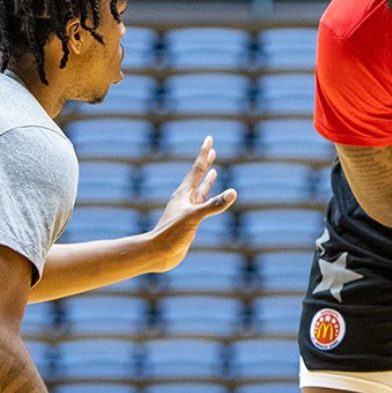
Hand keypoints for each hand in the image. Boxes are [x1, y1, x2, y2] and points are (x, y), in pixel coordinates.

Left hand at [148, 136, 237, 272]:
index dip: (204, 153)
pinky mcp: (189, 222)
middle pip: (198, 177)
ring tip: (214, 172)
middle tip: (212, 150)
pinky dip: (208, 200)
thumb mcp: (194, 217)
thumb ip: (213, 205)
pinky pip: (201, 206)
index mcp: (184, 193)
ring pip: (200, 191)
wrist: (158, 254)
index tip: (209, 139)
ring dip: (207, 181)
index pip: (197, 168)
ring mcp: (187, 210)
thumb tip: (233, 193)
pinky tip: (209, 201)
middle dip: (206, 163)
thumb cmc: (171, 234)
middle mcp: (185, 199)